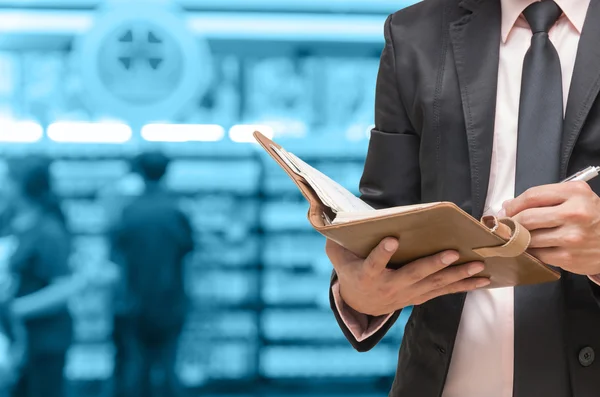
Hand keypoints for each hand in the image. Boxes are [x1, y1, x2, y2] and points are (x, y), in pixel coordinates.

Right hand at [325, 238, 489, 315]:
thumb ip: (335, 242)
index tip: (391, 239)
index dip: (382, 253)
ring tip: (477, 265)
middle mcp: (389, 288)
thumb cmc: (351, 272)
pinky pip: (444, 291)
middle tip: (452, 253)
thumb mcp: (338, 257)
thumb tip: (326, 220)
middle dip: (434, 265)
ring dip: (457, 276)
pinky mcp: (419, 296)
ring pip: (434, 285)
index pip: (373, 264)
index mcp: (367, 275)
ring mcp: (407, 294)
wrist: (361, 305)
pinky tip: (482, 280)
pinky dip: (463, 285)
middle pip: (413, 276)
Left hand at [502, 181, 599, 274]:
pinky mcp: (569, 258)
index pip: (532, 196)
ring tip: (521, 237)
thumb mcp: (576, 198)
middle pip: (527, 217)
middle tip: (507, 226)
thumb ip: (543, 198)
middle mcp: (575, 213)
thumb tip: (508, 206)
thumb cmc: (593, 218)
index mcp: (575, 193)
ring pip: (529, 238)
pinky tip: (534, 248)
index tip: (507, 210)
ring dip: (520, 239)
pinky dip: (531, 251)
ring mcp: (572, 237)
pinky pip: (537, 254)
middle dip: (512, 223)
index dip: (514, 204)